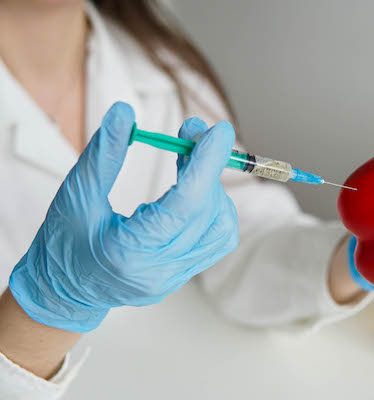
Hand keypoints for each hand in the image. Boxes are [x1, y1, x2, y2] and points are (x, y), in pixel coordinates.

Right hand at [9, 102, 238, 331]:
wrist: (61, 290)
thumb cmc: (61, 245)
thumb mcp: (76, 195)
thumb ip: (104, 154)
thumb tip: (125, 113)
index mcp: (129, 252)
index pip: (185, 205)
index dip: (206, 164)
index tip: (218, 132)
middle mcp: (160, 270)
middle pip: (206, 212)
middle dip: (206, 166)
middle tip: (193, 132)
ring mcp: (174, 276)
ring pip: (220, 228)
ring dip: (212, 188)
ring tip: (190, 161)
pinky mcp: (181, 274)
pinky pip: (215, 240)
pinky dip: (211, 208)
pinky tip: (192, 189)